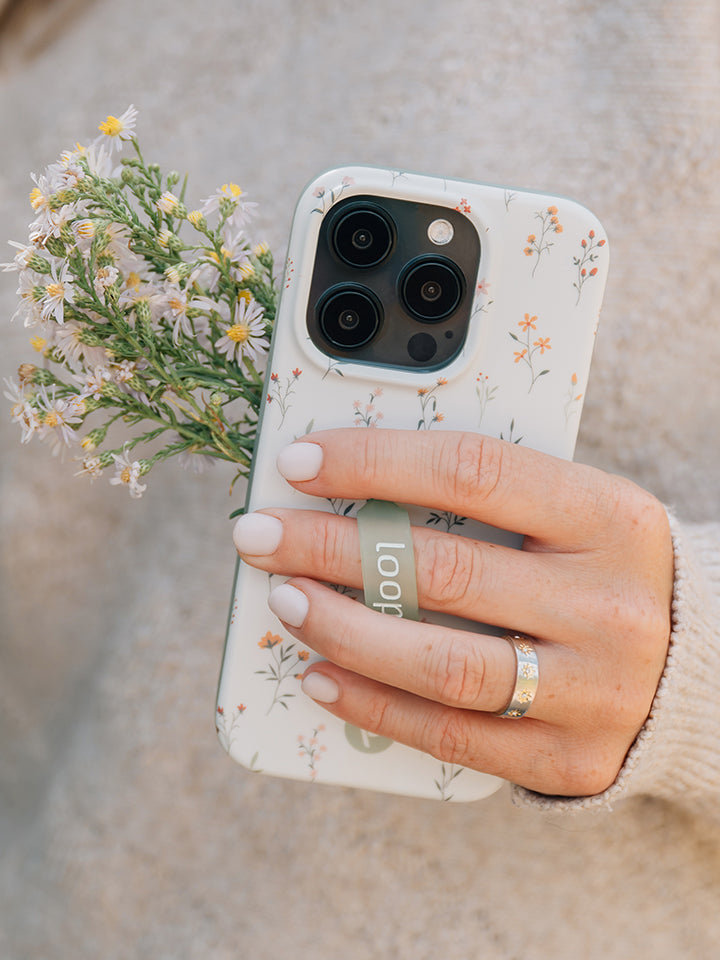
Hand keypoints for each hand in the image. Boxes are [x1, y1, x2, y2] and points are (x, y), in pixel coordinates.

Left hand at [232, 429, 673, 796]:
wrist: (700, 665)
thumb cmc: (604, 567)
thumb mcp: (572, 511)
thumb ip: (485, 498)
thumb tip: (352, 487)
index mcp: (606, 517)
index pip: (473, 473)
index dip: (376, 462)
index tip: (302, 461)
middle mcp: (607, 604)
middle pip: (444, 571)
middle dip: (330, 550)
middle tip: (260, 536)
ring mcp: (592, 690)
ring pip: (441, 664)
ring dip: (342, 630)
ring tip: (282, 603)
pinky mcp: (566, 758)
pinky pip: (450, 736)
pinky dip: (372, 705)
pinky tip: (318, 676)